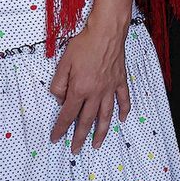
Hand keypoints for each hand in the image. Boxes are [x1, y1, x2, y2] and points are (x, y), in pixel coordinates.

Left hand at [49, 17, 130, 152]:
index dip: (60, 128)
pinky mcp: (120, 81)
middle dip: (80, 137)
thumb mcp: (63, 62)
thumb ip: (58, 84)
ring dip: (101, 132)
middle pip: (86, 120)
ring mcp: (110, 88)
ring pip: (106, 115)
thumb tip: (60, 98)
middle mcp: (95, 92)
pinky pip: (123, 99)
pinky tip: (122, 119)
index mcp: (79, 89)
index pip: (67, 114)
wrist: (106, 31)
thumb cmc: (85, 43)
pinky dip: (124, 110)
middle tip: (76, 149)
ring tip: (97, 144)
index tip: (56, 138)